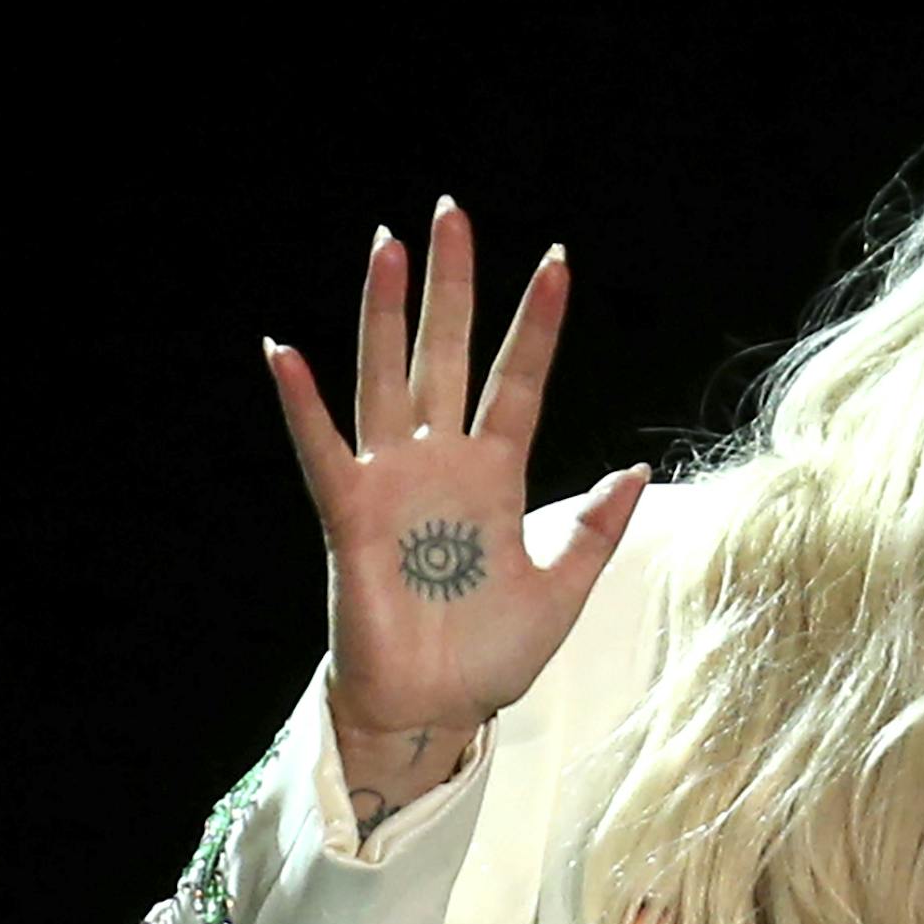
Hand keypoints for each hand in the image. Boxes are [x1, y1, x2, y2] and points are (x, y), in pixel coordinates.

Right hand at [262, 197, 647, 795]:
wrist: (435, 712)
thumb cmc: (492, 653)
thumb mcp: (565, 588)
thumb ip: (596, 528)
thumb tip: (638, 469)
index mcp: (499, 476)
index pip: (520, 381)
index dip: (537, 325)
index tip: (557, 262)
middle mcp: (443, 464)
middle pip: (450, 355)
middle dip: (453, 287)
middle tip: (453, 211)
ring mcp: (394, 483)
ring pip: (389, 379)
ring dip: (387, 315)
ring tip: (388, 246)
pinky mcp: (350, 515)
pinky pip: (323, 449)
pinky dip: (303, 405)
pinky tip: (285, 352)